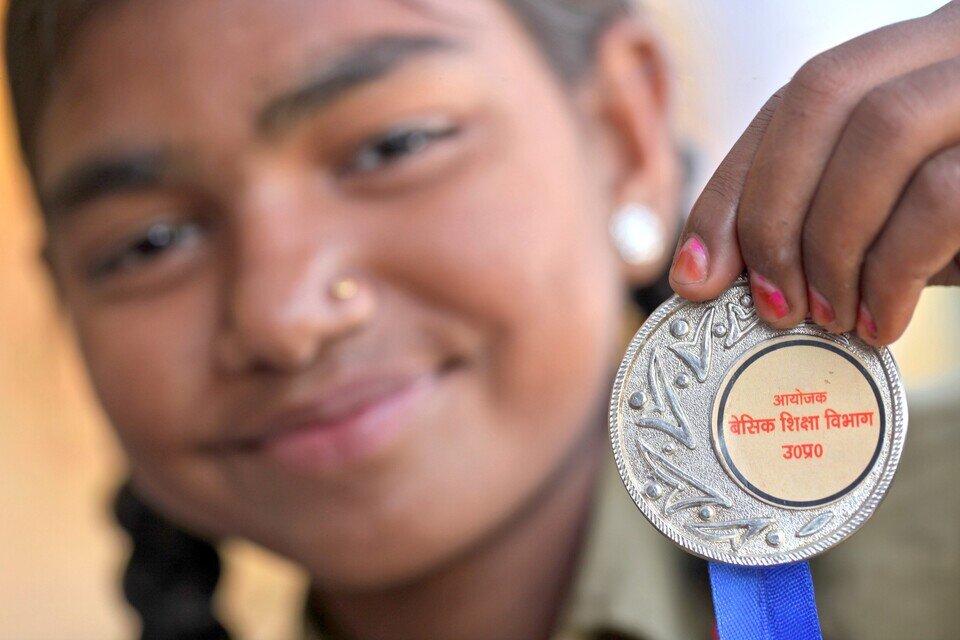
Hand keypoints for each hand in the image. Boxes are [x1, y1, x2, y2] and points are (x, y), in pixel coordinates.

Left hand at [670, 2, 959, 345]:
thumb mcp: (890, 213)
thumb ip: (818, 215)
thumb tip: (708, 272)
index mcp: (912, 53)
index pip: (795, 100)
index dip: (731, 186)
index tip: (695, 274)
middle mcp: (957, 43)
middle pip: (824, 92)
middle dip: (772, 207)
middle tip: (767, 302)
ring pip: (882, 130)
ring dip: (831, 242)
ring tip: (825, 319)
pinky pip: (942, 195)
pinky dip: (891, 269)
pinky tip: (880, 323)